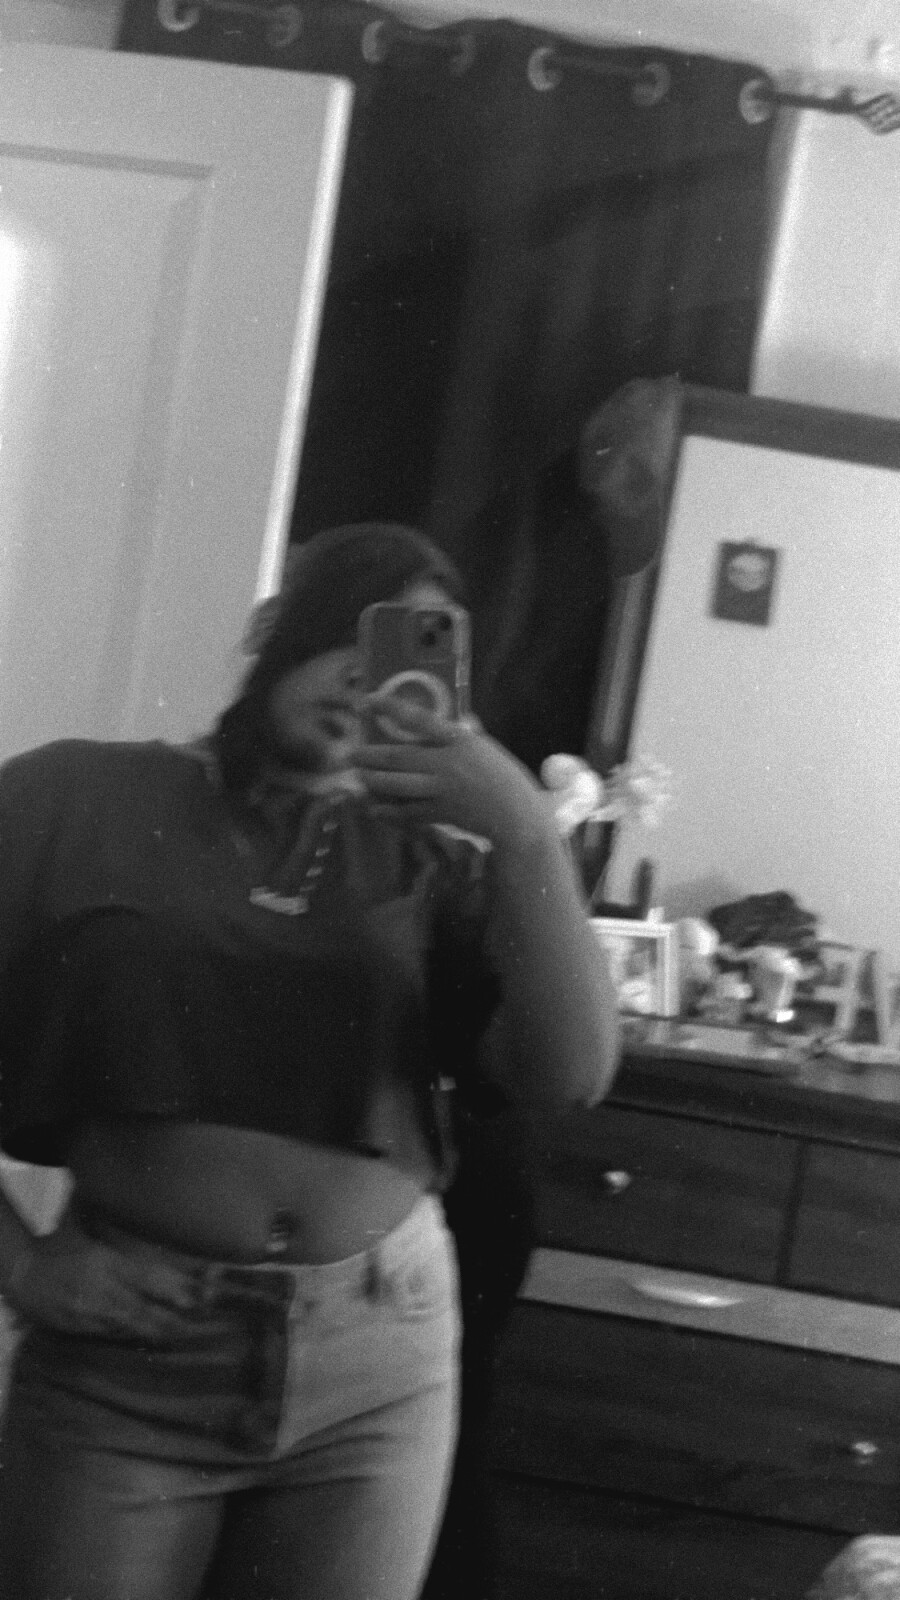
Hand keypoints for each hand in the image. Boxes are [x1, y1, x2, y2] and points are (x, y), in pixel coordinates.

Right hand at [6, 1217, 197, 1338]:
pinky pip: (111, 1335)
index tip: (195, 1297)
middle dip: (169, 1320)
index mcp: (105, 1262)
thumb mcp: (89, 1235)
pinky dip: (130, 1337)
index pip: (146, 1278)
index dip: (171, 1290)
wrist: (22, 1274)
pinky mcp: (80, 1329)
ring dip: (154, 1332)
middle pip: (142, 1310)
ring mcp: (90, 1313)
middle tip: (195, 1326)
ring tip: (180, 1336)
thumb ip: (116, 1235)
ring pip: (129, 1327)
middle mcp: (101, 1290)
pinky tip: (147, 1340)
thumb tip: (140, 1215)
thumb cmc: (58, 1248)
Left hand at [357, 694, 553, 851]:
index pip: (420, 719)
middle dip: (371, 755)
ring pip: (399, 785)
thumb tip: (461, 719)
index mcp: (460, 741)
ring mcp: (442, 791)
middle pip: (400, 757)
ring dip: (375, 781)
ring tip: (360, 777)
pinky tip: (375, 809)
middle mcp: (447, 764)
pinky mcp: (441, 814)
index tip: (368, 700)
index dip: (391, 708)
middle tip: (351, 753)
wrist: (518, 817)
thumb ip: (470, 733)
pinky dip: (390, 812)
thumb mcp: (489, 748)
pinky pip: (409, 812)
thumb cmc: (507, 778)